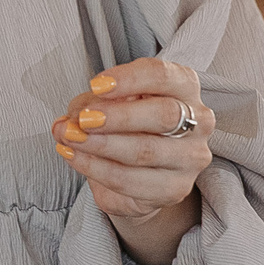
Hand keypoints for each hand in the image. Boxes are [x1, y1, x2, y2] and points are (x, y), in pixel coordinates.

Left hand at [52, 57, 212, 259]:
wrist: (143, 174)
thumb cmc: (130, 127)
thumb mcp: (110, 104)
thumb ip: (89, 106)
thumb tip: (66, 121)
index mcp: (184, 87)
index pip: (163, 76)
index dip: (129, 79)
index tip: (96, 85)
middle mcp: (197, 121)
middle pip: (163, 115)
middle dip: (117, 117)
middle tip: (83, 119)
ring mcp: (190, 158)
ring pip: (145, 151)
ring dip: (100, 145)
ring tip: (70, 139)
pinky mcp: (175, 188)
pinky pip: (131, 180)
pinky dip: (96, 168)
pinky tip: (76, 158)